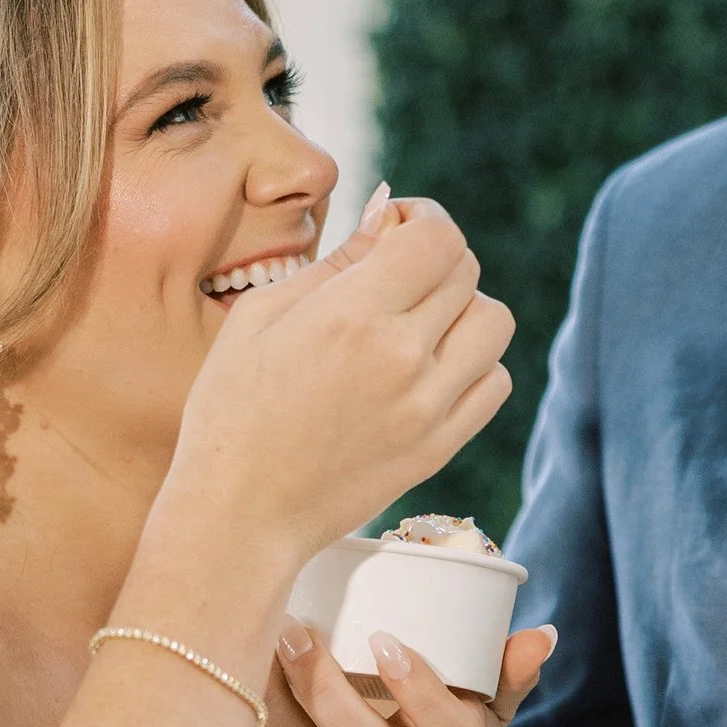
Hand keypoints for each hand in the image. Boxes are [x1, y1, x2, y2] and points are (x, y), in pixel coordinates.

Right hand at [168, 196, 515, 563]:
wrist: (241, 512)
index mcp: (351, 315)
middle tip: (396, 273)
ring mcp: (428, 407)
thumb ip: (336, 262)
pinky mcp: (439, 447)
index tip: (397, 226)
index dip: (423, 217)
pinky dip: (473, 364)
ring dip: (464, 308)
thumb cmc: (232, 408)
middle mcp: (401, 357)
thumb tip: (388, 214)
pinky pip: (494, 382)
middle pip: (466, 271)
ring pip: (494, 323)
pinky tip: (430, 367)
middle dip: (434, 257)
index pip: (438, 236)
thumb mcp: (262, 316)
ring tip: (419, 322)